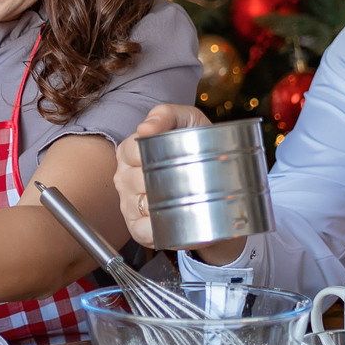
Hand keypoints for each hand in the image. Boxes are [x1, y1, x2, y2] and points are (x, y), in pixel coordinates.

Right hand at [114, 103, 208, 247]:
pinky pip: (140, 231)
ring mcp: (129, 204)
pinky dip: (154, 230)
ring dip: (158, 205)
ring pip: (137, 206)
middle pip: (134, 180)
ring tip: (182, 200)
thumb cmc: (198, 145)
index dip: (148, 154)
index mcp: (129, 152)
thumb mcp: (187, 120)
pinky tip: (170, 225)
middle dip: (158, 180)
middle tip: (186, 179)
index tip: (172, 155)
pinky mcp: (138, 227)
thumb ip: (166, 114)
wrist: (221, 182)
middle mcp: (124, 178)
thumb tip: (145, 128)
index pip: (130, 152)